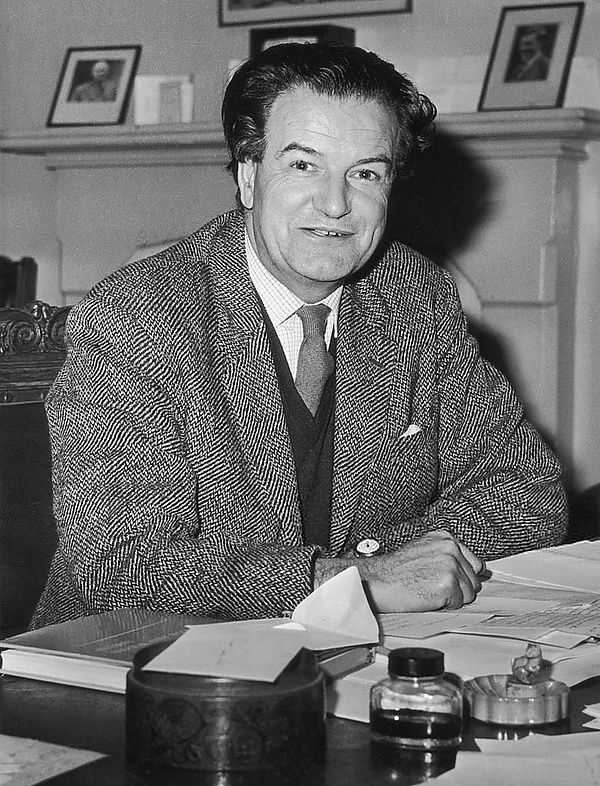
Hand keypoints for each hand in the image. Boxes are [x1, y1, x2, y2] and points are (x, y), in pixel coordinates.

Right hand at [315, 531, 483, 612]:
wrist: (377, 581)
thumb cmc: (394, 570)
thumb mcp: (423, 551)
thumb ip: (447, 556)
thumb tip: (468, 572)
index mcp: (445, 538)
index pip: (475, 563)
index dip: (463, 577)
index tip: (451, 582)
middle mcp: (451, 548)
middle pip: (474, 580)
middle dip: (458, 589)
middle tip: (433, 587)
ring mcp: (450, 565)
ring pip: (469, 594)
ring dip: (452, 598)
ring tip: (428, 591)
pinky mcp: (447, 584)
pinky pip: (458, 604)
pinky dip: (444, 606)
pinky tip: (427, 597)